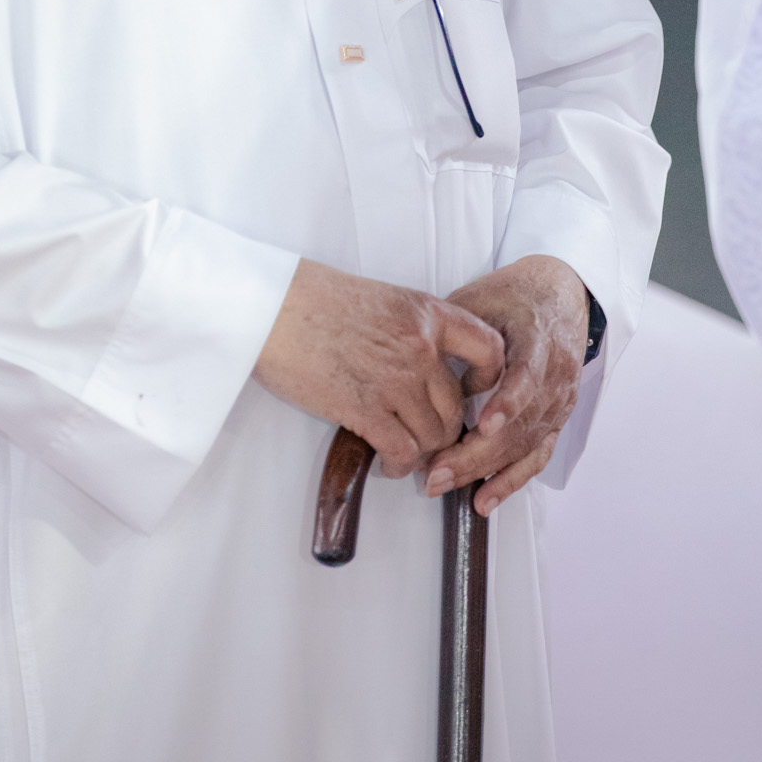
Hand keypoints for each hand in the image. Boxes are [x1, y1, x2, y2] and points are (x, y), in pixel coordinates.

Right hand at [253, 259, 504, 480]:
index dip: (489, 378)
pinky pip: (403, 450)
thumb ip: (412, 328)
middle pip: (457, 406)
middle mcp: (422, 346)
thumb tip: (424, 364)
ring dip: (422, 451)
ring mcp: (396, 379)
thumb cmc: (316, 298)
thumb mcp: (383, 298)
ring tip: (404, 451)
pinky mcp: (366, 408)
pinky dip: (399, 464)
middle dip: (446, 431)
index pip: (489, 349)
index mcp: (428, 312)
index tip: (472, 391)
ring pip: (434, 435)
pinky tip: (387, 462)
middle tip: (428, 438)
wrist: (272, 305)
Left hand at [423, 255, 589, 517]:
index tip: (483, 426)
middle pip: (521, 424)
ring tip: (445, 483)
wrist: (560, 295)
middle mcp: (556, 375)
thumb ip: (461, 334)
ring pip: (525, 445)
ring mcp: (560, 401)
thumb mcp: (482, 299)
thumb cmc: (515, 296)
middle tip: (436, 471)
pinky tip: (485, 499)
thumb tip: (434, 376)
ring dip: (485, 470)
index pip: (528, 375)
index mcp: (540, 339)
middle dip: (477, 453)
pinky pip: (536, 456)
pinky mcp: (555, 419)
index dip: (508, 402)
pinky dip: (510, 480)